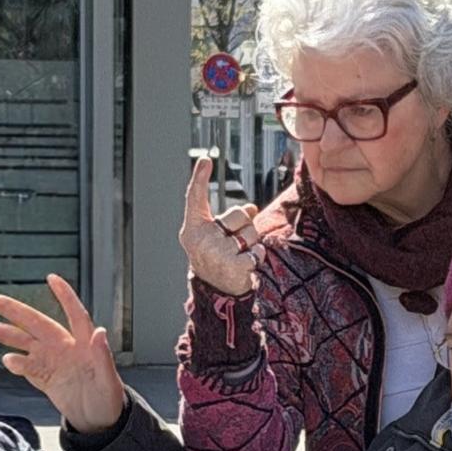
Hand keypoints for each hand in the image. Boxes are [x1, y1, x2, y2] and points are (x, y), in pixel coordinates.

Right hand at [0, 273, 126, 434]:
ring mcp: (55, 364)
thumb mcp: (109, 380)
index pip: (75, 314)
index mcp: (85, 345)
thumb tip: (100, 331)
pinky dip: (18, 364)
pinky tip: (7, 359)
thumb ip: (103, 356)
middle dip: (18, 313)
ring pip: (30, 345)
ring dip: (13, 336)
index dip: (65, 296)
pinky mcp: (47, 380)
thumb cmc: (110, 400)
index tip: (52, 278)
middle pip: (40, 326)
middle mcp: (67, 350)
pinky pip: (29, 369)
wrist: (100, 423)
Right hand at [179, 158, 264, 295]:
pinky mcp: (233, 265)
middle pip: (239, 214)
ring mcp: (216, 252)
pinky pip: (258, 251)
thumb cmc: (216, 257)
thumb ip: (228, 219)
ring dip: (252, 244)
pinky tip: (245, 266)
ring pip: (252, 233)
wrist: (215, 290)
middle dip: (245, 226)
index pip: (195, 198)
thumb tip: (251, 207)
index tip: (205, 159)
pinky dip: (257, 258)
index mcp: (194, 228)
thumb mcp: (215, 235)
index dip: (199, 178)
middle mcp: (201, 238)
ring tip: (239, 255)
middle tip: (234, 243)